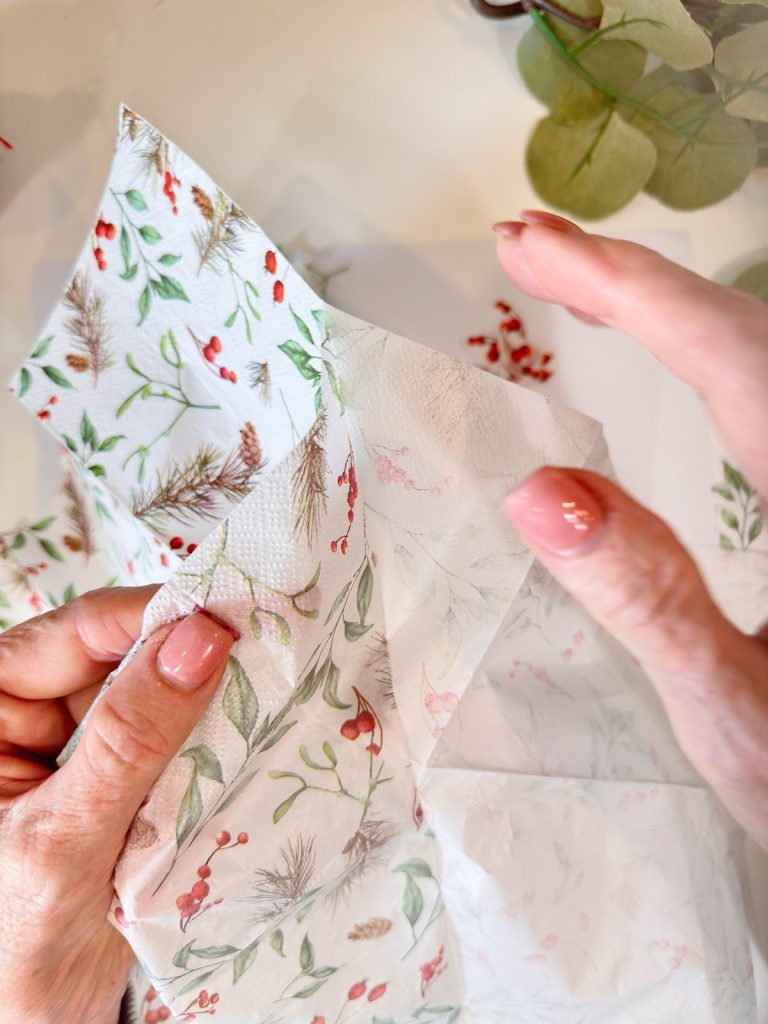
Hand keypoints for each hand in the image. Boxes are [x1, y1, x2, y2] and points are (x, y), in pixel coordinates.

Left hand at [0, 587, 233, 1023]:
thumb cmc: (9, 946)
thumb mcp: (64, 837)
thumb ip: (128, 739)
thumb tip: (199, 640)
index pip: (78, 631)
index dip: (155, 618)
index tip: (232, 621)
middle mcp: (31, 710)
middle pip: (124, 652)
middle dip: (192, 657)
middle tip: (269, 653)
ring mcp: (81, 745)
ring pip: (159, 692)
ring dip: (210, 701)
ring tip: (273, 692)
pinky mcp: (122, 779)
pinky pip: (176, 740)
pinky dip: (214, 742)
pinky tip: (254, 740)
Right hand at [496, 210, 767, 850]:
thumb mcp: (733, 717)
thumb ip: (648, 605)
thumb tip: (536, 492)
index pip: (733, 360)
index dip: (631, 291)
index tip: (533, 246)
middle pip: (751, 339)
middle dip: (636, 284)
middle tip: (531, 249)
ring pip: (762, 358)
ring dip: (667, 310)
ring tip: (574, 284)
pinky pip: (765, 396)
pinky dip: (704, 355)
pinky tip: (660, 355)